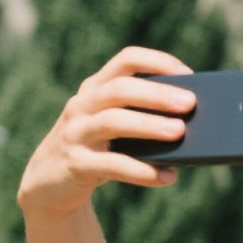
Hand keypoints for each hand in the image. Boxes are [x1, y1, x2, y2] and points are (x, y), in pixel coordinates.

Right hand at [17, 48, 193, 217]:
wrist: (49, 181)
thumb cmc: (98, 147)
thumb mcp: (115, 125)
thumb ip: (143, 116)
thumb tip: (193, 121)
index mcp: (97, 88)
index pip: (126, 60)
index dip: (157, 61)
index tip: (188, 74)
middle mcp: (83, 105)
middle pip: (119, 89)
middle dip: (157, 94)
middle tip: (190, 103)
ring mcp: (75, 133)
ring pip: (112, 122)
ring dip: (149, 126)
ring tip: (180, 132)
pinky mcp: (75, 164)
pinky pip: (111, 165)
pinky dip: (142, 171)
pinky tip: (167, 177)